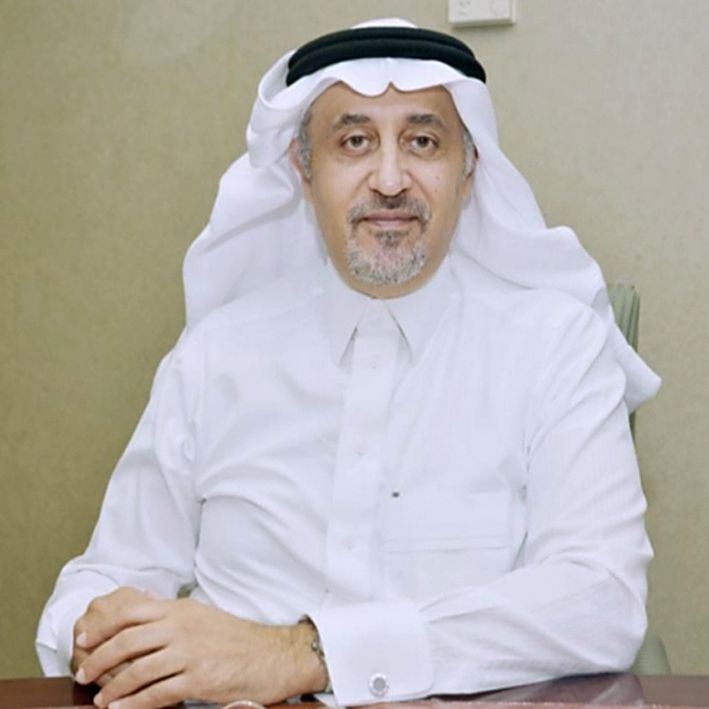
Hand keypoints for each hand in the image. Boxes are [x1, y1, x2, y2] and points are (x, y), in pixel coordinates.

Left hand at [74, 589, 325, 708]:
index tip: (84, 639)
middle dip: (99, 658)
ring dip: (113, 688)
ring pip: (138, 670)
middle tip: (84, 672)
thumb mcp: (203, 615)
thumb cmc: (237, 638)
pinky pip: (157, 694)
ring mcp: (190, 653)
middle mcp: (182, 627)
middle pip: (127, 640)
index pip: (131, 612)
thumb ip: (174, 612)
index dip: (103, 626)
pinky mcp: (199, 680)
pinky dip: (134, 704)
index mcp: (181, 609)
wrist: (271, 655)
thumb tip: (146, 604)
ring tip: (100, 699)